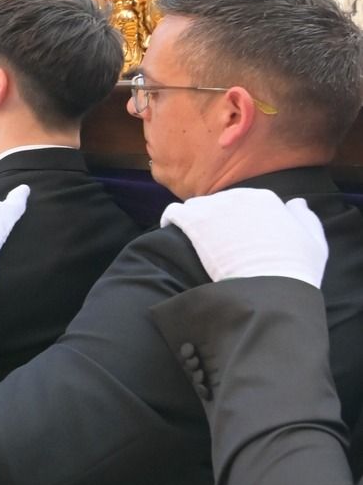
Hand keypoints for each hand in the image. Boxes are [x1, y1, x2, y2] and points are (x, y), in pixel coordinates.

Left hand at [161, 189, 326, 286]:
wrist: (271, 287)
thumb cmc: (296, 270)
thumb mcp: (313, 241)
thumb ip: (304, 217)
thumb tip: (296, 202)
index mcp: (266, 199)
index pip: (245, 202)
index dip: (240, 219)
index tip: (238, 235)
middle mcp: (238, 197)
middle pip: (220, 204)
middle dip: (217, 220)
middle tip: (217, 242)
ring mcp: (215, 208)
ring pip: (196, 207)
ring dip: (195, 219)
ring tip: (195, 238)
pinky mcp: (195, 223)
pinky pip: (174, 213)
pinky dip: (171, 219)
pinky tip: (170, 228)